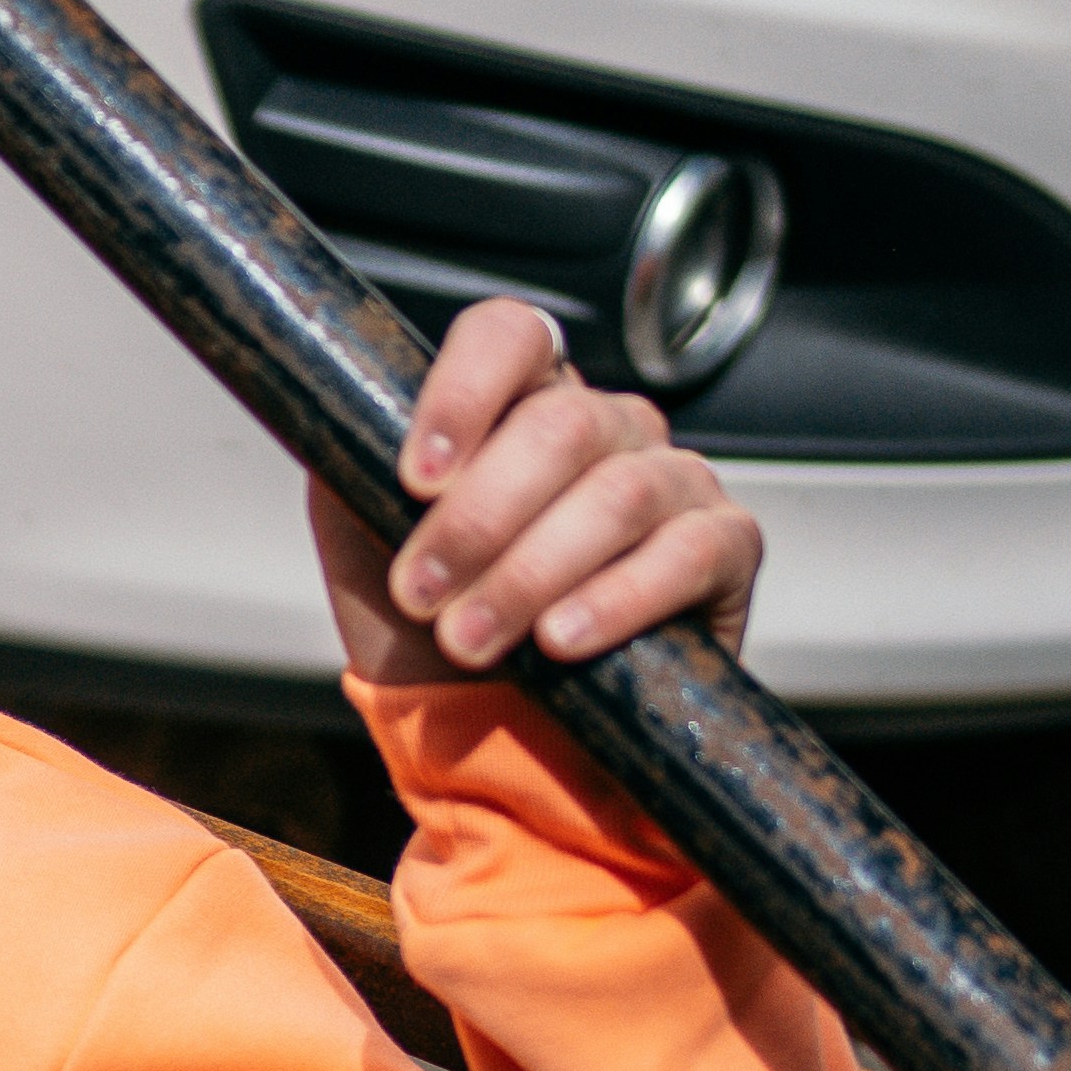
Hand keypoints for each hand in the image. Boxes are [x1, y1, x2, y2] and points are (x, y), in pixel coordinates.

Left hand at [311, 299, 762, 687]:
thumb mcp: (365, 541)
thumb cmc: (429, 628)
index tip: (414, 478)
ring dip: (528, 574)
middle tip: (422, 596)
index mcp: (524, 403)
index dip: (463, 393)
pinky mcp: (727, 548)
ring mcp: (675, 479)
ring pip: (616, 495)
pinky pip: (685, 554)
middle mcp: (608, 425)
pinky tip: (560, 641)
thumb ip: (353, 467)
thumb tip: (343, 424)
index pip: (509, 337)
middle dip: (477, 520)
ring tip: (470, 639)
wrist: (494, 734)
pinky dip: (616, 600)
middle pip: (559, 427)